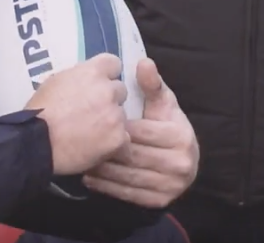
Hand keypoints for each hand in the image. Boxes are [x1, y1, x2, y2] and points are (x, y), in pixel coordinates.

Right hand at [26, 53, 130, 175]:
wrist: (37, 142)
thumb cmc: (39, 111)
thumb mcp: (56, 81)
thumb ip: (77, 77)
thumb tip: (86, 80)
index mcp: (93, 72)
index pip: (114, 64)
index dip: (107, 75)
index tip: (100, 85)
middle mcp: (108, 90)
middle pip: (120, 91)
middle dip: (110, 100)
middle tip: (93, 113)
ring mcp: (115, 115)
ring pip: (121, 116)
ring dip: (111, 122)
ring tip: (91, 134)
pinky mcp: (118, 138)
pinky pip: (122, 138)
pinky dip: (112, 144)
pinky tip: (96, 147)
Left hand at [83, 58, 198, 207]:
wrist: (183, 158)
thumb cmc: (167, 124)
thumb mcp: (162, 102)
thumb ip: (151, 84)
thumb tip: (143, 62)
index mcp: (181, 136)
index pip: (141, 132)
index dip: (118, 126)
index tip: (96, 119)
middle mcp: (181, 164)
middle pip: (133, 155)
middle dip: (106, 148)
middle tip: (81, 140)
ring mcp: (171, 186)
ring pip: (128, 176)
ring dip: (102, 168)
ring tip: (81, 156)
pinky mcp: (160, 201)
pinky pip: (128, 194)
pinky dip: (106, 186)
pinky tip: (89, 175)